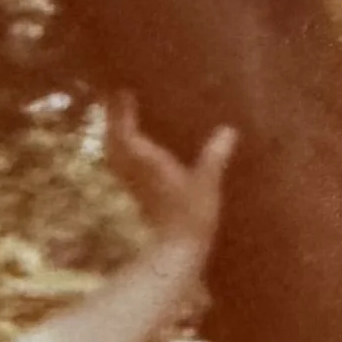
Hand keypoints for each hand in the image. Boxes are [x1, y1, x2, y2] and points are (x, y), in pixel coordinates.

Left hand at [103, 94, 236, 259]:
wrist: (176, 250)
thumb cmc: (192, 215)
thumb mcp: (208, 182)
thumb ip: (215, 155)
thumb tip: (229, 131)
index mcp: (148, 161)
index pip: (125, 131)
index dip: (121, 112)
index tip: (121, 91)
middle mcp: (134, 170)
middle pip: (113, 139)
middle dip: (112, 118)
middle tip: (115, 98)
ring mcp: (132, 182)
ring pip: (114, 152)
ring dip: (113, 134)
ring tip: (119, 117)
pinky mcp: (136, 193)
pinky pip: (121, 164)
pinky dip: (120, 150)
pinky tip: (130, 149)